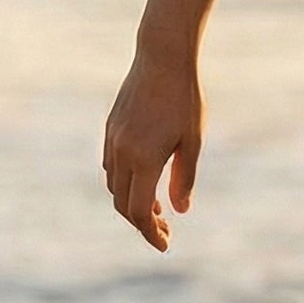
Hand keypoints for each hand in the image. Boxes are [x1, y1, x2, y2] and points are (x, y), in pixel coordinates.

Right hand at [102, 49, 204, 249]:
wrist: (161, 58)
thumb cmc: (185, 98)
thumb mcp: (193, 141)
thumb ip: (184, 178)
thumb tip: (179, 211)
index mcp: (144, 159)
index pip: (139, 211)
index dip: (151, 233)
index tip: (165, 245)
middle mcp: (122, 153)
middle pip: (123, 204)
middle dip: (142, 223)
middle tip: (165, 231)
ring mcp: (113, 140)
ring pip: (114, 186)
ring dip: (131, 202)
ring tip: (158, 208)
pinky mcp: (111, 128)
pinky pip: (110, 166)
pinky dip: (123, 183)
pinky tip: (143, 181)